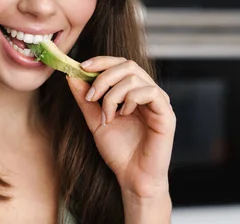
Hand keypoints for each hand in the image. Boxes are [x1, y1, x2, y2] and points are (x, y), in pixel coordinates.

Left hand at [66, 57, 175, 198]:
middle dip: (104, 77)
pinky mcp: (167, 114)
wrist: (132, 177)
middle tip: (91, 96)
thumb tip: (72, 75)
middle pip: (128, 65)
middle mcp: (148, 92)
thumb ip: (85, 99)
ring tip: (107, 116)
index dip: (102, 61)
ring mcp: (159, 102)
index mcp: (134, 91)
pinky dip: (131, 99)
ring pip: (135, 77)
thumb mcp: (95, 121)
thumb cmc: (119, 151)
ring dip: (113, 94)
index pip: (120, 64)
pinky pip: (150, 92)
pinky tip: (124, 115)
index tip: (82, 67)